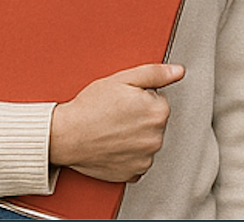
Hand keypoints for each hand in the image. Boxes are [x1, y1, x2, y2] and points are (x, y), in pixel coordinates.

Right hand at [49, 63, 183, 182]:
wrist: (65, 136)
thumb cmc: (89, 108)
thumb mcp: (123, 79)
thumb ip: (156, 73)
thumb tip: (177, 71)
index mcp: (158, 112)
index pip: (159, 102)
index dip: (140, 99)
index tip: (124, 102)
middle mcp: (156, 138)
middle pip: (154, 123)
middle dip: (140, 118)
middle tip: (116, 115)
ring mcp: (145, 158)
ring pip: (147, 142)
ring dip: (135, 137)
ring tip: (112, 129)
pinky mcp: (134, 172)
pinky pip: (138, 160)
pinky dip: (128, 154)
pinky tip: (113, 144)